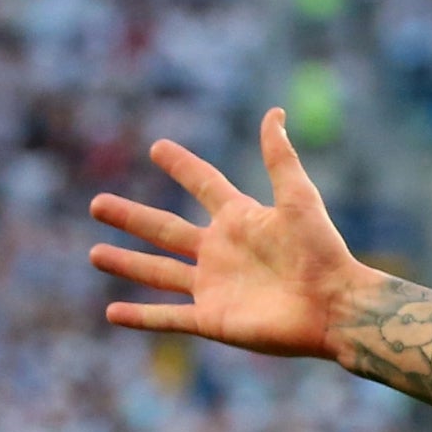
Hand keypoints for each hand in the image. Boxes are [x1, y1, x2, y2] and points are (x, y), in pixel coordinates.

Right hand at [88, 108, 375, 359]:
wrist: (336, 306)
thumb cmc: (322, 252)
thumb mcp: (298, 198)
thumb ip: (280, 158)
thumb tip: (275, 112)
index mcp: (241, 220)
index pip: (204, 184)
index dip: (183, 166)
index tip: (158, 147)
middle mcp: (222, 252)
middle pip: (165, 230)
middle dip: (132, 217)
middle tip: (97, 204)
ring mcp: (214, 286)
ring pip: (158, 272)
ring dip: (127, 263)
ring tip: (95, 253)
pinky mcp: (212, 319)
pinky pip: (168, 317)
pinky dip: (140, 316)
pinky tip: (112, 312)